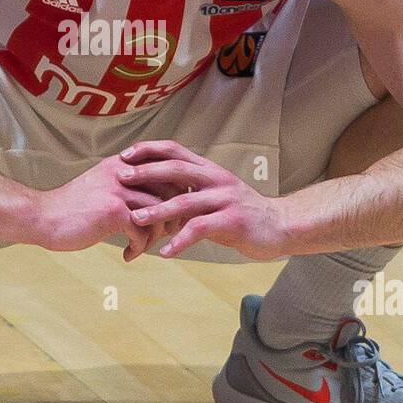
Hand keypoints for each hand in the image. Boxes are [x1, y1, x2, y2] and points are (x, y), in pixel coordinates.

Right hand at [35, 155, 170, 259]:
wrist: (42, 217)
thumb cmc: (72, 207)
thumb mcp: (101, 185)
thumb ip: (125, 185)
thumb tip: (153, 200)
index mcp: (122, 164)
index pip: (165, 172)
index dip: (176, 194)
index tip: (172, 213)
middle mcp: (123, 172)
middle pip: (169, 192)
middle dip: (172, 216)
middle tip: (164, 234)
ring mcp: (118, 191)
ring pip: (158, 214)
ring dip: (156, 235)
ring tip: (144, 246)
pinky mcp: (113, 212)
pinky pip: (142, 233)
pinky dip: (139, 248)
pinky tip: (128, 255)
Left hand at [117, 140, 289, 260]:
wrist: (280, 225)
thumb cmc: (242, 213)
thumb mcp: (216, 195)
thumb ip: (190, 192)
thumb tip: (157, 195)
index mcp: (210, 170)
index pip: (176, 150)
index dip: (149, 150)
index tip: (124, 155)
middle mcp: (217, 179)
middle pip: (177, 169)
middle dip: (147, 173)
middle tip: (121, 178)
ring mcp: (225, 200)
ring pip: (186, 202)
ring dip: (158, 210)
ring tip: (137, 219)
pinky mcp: (232, 222)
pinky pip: (201, 230)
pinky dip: (181, 241)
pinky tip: (166, 253)